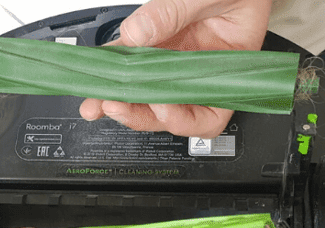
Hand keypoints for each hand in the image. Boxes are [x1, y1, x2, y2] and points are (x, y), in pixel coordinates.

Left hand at [79, 0, 271, 138]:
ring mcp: (176, 57)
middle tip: (115, 106)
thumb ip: (177, 10)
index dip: (182, 120)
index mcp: (229, 69)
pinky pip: (131, 59)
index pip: (207, 117)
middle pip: (169, 110)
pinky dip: (113, 65)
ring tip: (95, 101)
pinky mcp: (156, 39)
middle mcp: (200, 70)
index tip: (161, 108)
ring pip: (145, 90)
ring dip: (119, 98)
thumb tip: (137, 33)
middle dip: (139, 113)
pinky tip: (98, 70)